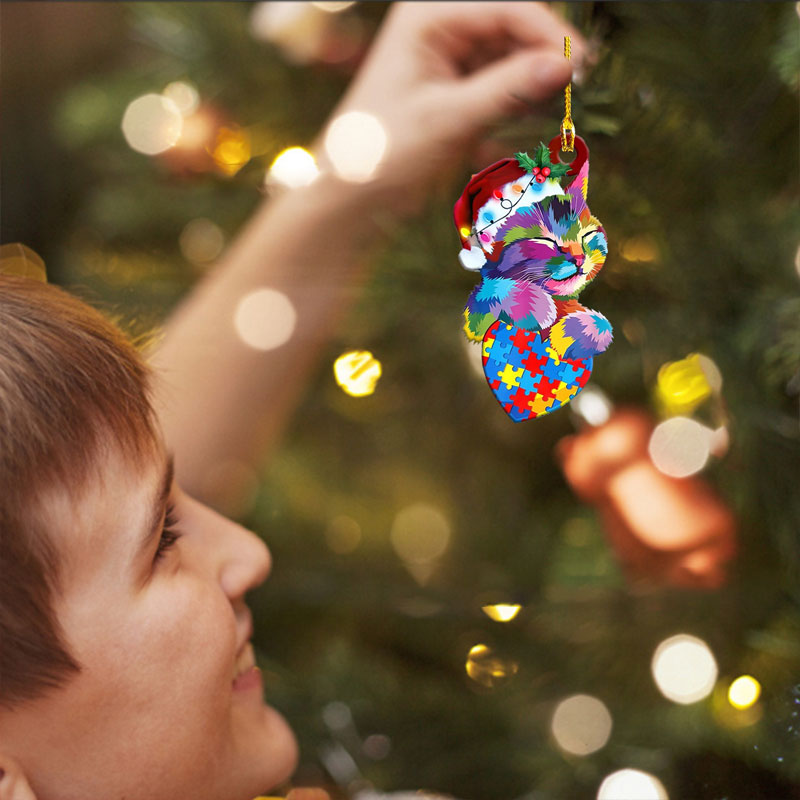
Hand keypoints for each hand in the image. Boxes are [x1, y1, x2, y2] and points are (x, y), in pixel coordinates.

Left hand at [320, 2, 591, 211]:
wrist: (350, 199)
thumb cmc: (383, 153)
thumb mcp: (449, 119)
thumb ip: (508, 89)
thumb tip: (566, 65)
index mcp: (429, 16)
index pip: (506, 9)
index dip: (549, 34)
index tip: (583, 67)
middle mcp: (441, 29)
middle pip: (514, 30)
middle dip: (545, 58)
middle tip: (579, 91)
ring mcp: (450, 61)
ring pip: (512, 60)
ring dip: (536, 85)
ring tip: (561, 115)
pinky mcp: (456, 93)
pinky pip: (501, 88)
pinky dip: (519, 106)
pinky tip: (534, 127)